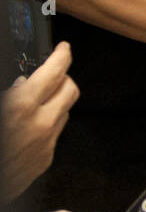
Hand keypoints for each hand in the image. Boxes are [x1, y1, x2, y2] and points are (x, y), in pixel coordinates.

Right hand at [2, 41, 78, 199]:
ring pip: (64, 113)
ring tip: (37, 96)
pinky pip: (53, 134)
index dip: (62, 55)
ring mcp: (43, 145)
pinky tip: (28, 123)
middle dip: (64, 77)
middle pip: (70, 90)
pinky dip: (47, 122)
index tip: (62, 49)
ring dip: (56, 100)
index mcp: (21, 107)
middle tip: (53, 70)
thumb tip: (20, 82)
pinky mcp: (42, 162)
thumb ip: (9, 93)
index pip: (55, 71)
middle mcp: (39, 126)